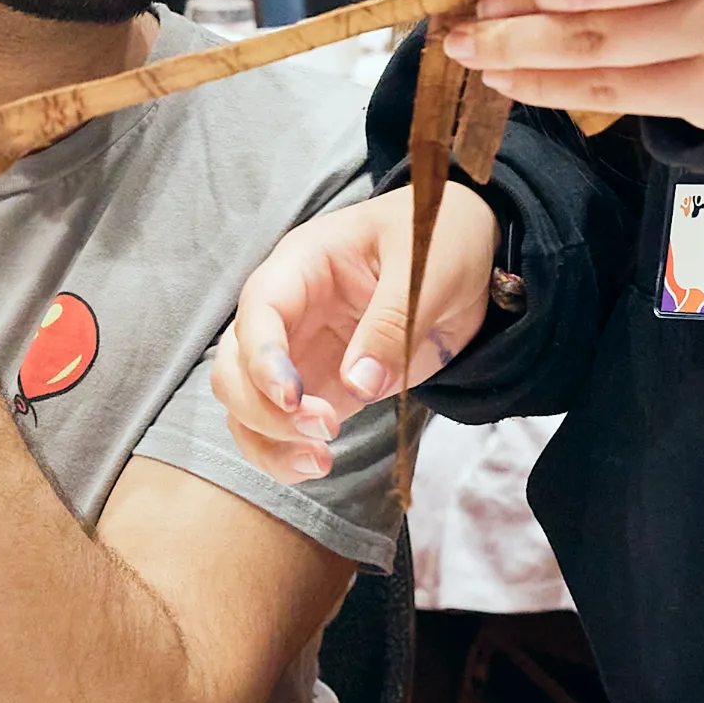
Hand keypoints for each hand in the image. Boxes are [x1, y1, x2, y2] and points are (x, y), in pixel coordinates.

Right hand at [212, 182, 497, 484]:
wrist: (470, 258)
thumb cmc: (440, 237)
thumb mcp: (426, 267)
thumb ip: (393, 321)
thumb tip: (359, 385)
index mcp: (303, 263)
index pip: (259, 311)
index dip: (264, 358)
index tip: (293, 398)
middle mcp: (288, 311)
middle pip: (233, 365)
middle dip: (262, 407)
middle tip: (325, 427)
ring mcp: (299, 352)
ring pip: (242, 403)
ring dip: (267, 439)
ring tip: (320, 461)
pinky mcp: (321, 386)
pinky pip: (278, 428)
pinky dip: (284, 454)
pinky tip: (318, 465)